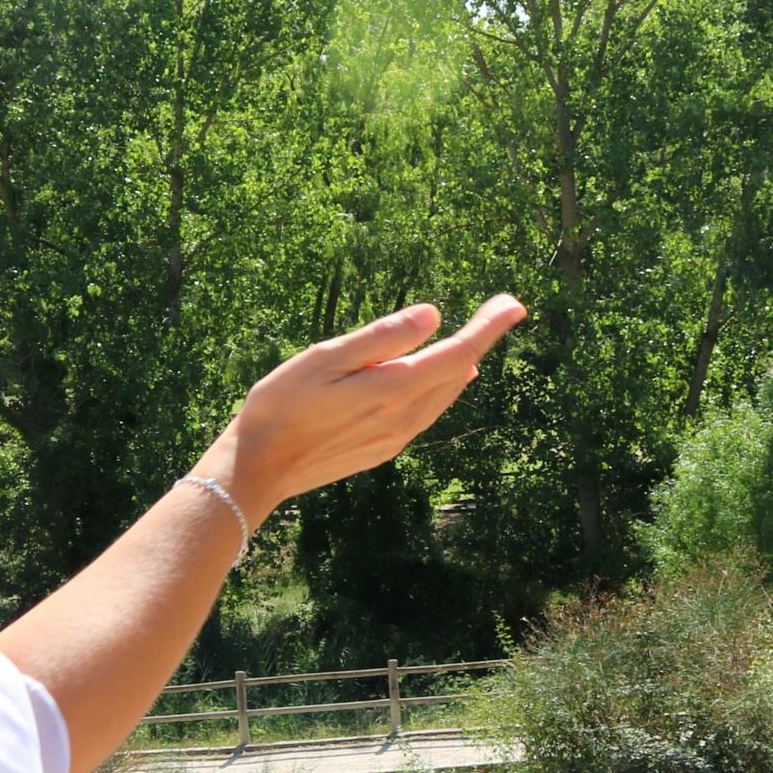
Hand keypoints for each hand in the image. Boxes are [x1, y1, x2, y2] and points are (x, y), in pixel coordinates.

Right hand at [195, 295, 527, 517]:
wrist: (257, 468)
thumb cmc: (281, 404)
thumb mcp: (325, 358)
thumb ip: (381, 338)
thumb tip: (434, 316)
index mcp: (393, 390)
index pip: (459, 354)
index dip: (490, 327)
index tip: (515, 304)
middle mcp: (404, 418)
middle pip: (459, 374)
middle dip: (483, 339)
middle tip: (502, 307)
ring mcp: (396, 438)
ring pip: (445, 396)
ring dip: (464, 365)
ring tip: (477, 338)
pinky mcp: (383, 450)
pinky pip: (426, 413)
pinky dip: (442, 388)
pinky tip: (439, 379)